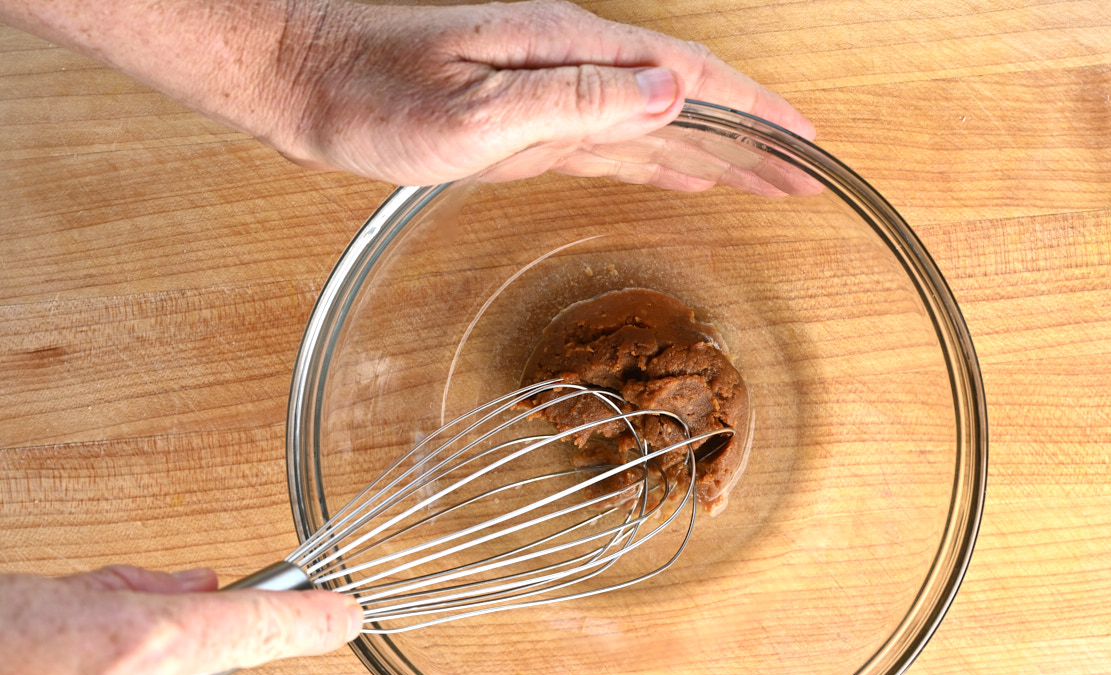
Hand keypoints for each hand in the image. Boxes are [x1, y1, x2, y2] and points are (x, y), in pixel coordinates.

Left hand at [275, 0, 818, 190]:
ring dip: (712, 153)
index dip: (754, 111)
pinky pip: (608, 147)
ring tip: (763, 178)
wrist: (298, 79)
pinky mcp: (521, 128)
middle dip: (749, 140)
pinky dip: (653, 163)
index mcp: (570, 53)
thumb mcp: (473, 109)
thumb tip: (671, 93)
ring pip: (652, 127)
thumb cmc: (367, 92)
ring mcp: (547, 96)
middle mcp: (570, 68)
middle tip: (804, 176)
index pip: (690, 78)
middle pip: (684, 103)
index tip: (805, 143)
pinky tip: (677, 173)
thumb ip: (574, 101)